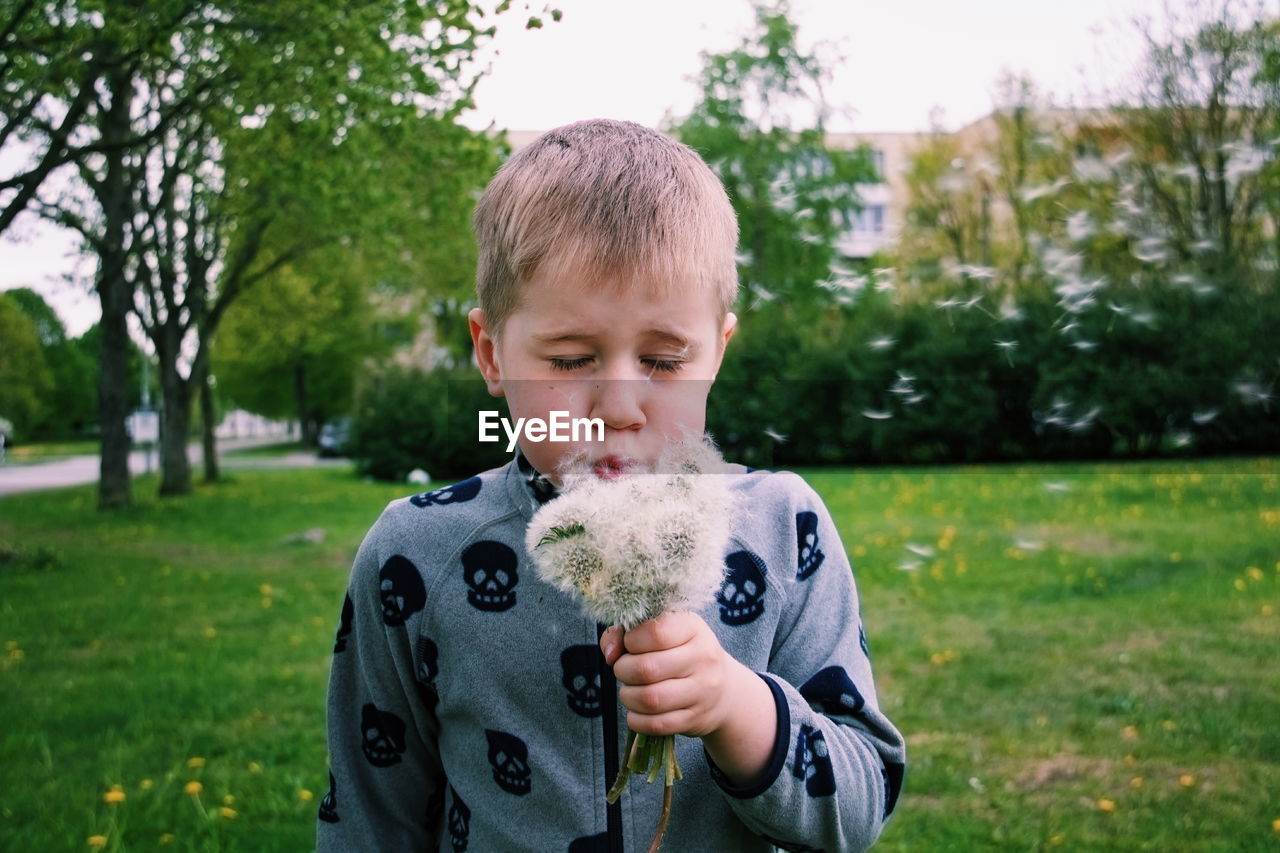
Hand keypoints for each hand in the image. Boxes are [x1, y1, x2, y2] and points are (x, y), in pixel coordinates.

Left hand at [601, 611, 743, 737]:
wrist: (723, 692)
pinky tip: (637, 711)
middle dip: (623, 670)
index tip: (630, 645)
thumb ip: (627, 633)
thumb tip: (610, 653)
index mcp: (694, 629)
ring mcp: (702, 691)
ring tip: (630, 691)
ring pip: (650, 699)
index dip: (631, 640)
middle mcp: (703, 659)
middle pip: (647, 668)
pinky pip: (656, 725)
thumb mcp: (664, 632)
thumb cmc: (682, 655)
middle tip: (625, 670)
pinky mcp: (695, 719)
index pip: (656, 632)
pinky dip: (636, 720)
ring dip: (628, 696)